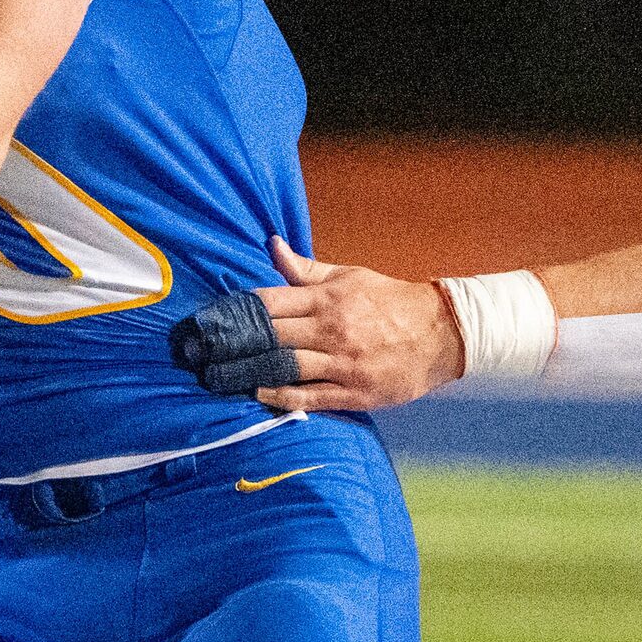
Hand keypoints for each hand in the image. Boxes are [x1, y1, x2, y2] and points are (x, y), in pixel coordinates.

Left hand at [172, 238, 463, 410]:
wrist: (443, 332)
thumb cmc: (390, 301)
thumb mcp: (348, 276)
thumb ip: (306, 269)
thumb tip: (271, 244)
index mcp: (328, 298)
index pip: (269, 302)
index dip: (234, 312)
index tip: (206, 320)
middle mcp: (332, 328)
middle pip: (270, 336)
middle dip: (231, 345)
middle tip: (198, 353)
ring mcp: (343, 362)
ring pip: (286, 367)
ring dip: (248, 372)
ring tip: (216, 378)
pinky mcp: (356, 391)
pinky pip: (311, 396)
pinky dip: (282, 397)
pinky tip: (257, 395)